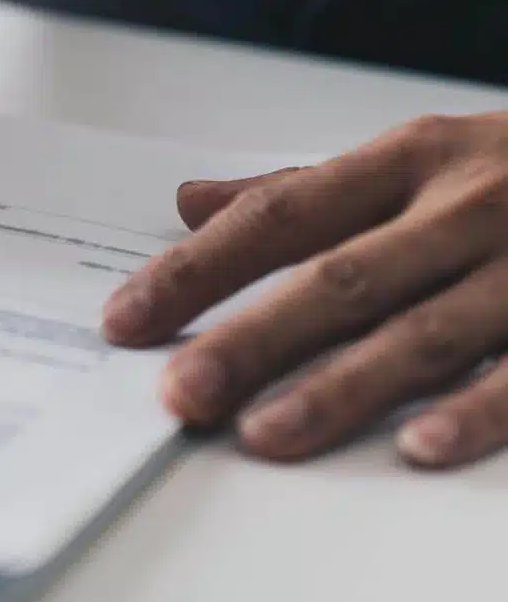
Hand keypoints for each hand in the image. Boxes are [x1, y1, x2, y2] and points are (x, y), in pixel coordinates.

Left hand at [103, 114, 507, 468]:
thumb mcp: (422, 154)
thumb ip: (305, 186)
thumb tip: (190, 200)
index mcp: (410, 159)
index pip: (279, 215)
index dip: (198, 268)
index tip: (128, 318)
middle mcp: (467, 206)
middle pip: (342, 278)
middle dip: (253, 338)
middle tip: (180, 392)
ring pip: (425, 331)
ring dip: (341, 387)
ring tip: (264, 434)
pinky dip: (475, 411)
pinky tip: (416, 447)